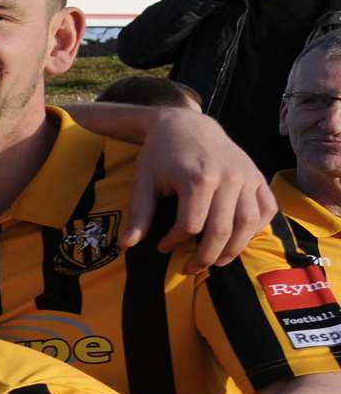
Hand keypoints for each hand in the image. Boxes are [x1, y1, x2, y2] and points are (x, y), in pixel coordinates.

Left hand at [126, 108, 272, 270]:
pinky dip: (256, 229)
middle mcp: (228, 177)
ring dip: (233, 250)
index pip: (190, 226)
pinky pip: (267, 209)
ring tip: (215, 262)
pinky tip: (239, 239)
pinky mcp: (258, 176)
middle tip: (190, 269)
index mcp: (198, 178)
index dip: (175, 243)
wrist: (187, 125)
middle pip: (221, 231)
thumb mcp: (143, 181)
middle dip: (204, 257)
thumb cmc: (160, 155)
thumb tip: (127, 245)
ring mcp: (247, 176)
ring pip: (248, 224)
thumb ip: (139, 213)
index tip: (162, 247)